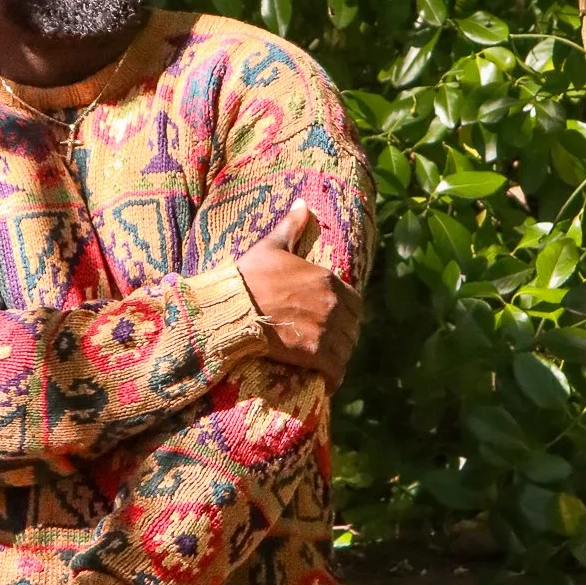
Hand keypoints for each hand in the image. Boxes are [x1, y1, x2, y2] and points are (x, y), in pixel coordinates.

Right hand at [237, 200, 361, 391]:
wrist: (231, 309)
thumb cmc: (248, 277)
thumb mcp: (271, 247)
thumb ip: (292, 226)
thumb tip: (303, 202)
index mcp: (327, 279)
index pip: (354, 300)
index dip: (345, 311)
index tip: (332, 318)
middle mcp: (333, 305)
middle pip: (353, 326)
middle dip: (344, 334)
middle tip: (328, 342)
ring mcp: (327, 331)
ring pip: (347, 348)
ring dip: (339, 356)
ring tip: (326, 362)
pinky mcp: (316, 355)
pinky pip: (336, 371)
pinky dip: (334, 378)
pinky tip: (327, 382)